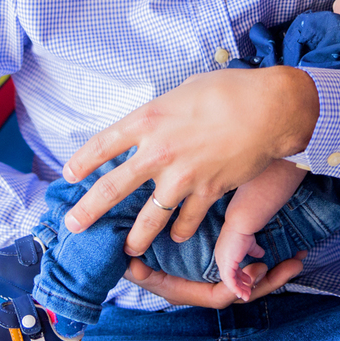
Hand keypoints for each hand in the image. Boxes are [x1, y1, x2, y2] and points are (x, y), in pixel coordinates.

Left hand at [61, 66, 318, 255]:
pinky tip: (177, 237)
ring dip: (135, 237)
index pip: (102, 145)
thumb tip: (155, 125)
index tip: (69, 176)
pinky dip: (181, 231)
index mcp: (147, 120)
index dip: (81, 162)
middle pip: (112, 188)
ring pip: (149, 218)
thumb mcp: (183, 92)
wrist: (269, 109)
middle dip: (88, 211)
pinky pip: (187, 220)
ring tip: (127, 250)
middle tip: (73, 225)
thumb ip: (163, 114)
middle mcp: (157, 151)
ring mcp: (181, 176)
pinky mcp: (207, 191)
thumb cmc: (229, 90)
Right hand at [124, 251, 306, 307]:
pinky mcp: (219, 256)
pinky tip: (285, 243)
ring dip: (274, 269)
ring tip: (298, 256)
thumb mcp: (131, 262)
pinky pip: (244, 260)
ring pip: (248, 277)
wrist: (126, 244)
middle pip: (242, 290)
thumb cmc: (130, 254)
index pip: (219, 296)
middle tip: (294, 263)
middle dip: (270, 280)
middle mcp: (202, 284)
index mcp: (186, 290)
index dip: (240, 286)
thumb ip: (135, 268)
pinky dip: (263, 253)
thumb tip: (134, 269)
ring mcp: (213, 271)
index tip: (258, 267)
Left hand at [214, 229, 265, 300]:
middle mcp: (220, 258)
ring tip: (246, 296)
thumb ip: (254, 250)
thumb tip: (262, 254)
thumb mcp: (250, 244)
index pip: (230, 269)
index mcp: (224, 253)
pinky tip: (242, 293)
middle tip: (247, 292)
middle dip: (239, 285)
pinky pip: (229, 282)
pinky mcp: (226, 265)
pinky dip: (235, 289)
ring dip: (238, 289)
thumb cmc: (245, 231)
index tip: (248, 281)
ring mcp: (222, 261)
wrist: (241, 224)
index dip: (239, 276)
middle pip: (228, 277)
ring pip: (229, 281)